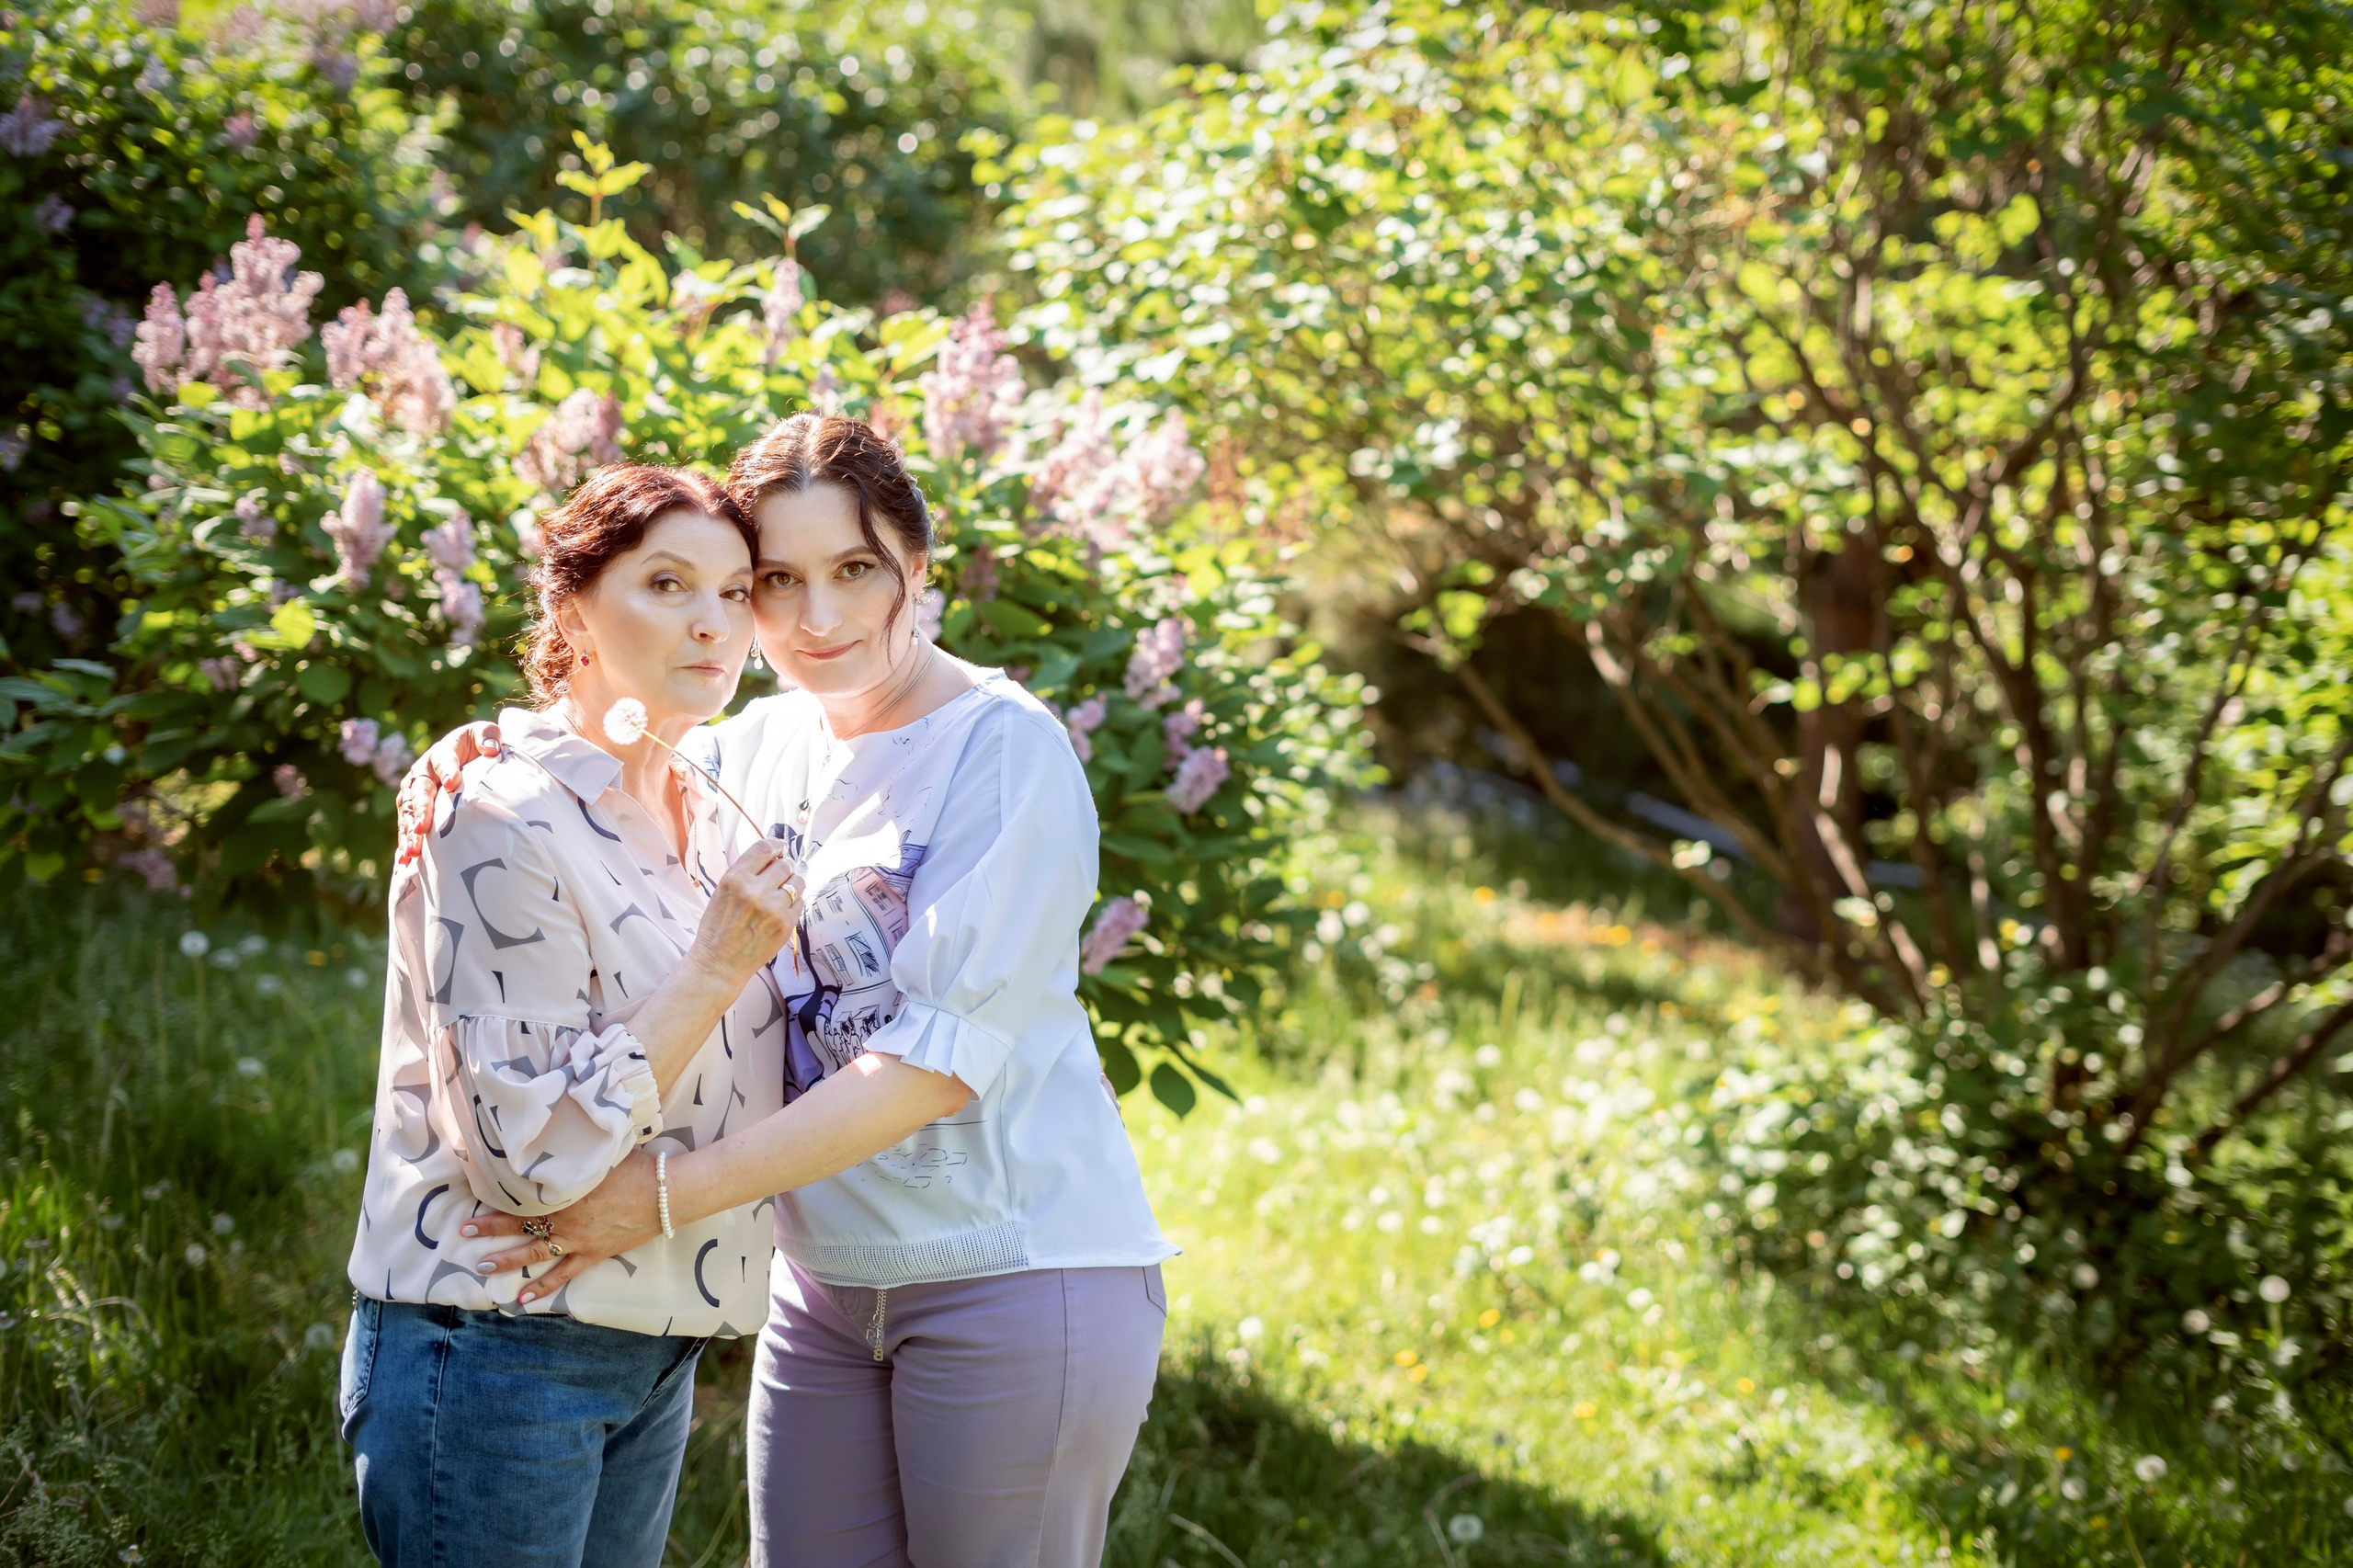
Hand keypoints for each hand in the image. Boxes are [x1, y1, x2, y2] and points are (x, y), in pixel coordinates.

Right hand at [395, 721, 502, 865]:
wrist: (466, 756)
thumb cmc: (478, 746)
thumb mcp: (486, 734)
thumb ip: (488, 736)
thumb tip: (491, 749)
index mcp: (442, 751)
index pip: (444, 760)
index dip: (448, 770)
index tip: (453, 784)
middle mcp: (423, 771)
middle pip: (420, 790)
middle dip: (421, 809)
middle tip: (423, 827)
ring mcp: (415, 790)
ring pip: (409, 810)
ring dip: (410, 831)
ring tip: (413, 850)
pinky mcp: (413, 808)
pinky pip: (407, 824)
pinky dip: (406, 841)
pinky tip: (407, 860)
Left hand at [461, 1149, 661, 1300]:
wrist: (666, 1195)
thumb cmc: (638, 1168)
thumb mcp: (604, 1152)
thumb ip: (578, 1151)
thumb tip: (558, 1135)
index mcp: (567, 1194)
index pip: (524, 1199)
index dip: (499, 1201)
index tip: (475, 1200)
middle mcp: (567, 1220)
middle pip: (522, 1226)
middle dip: (492, 1229)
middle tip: (465, 1232)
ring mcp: (580, 1241)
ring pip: (536, 1254)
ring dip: (508, 1261)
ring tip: (484, 1267)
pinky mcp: (594, 1254)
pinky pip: (564, 1274)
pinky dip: (544, 1288)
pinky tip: (524, 1299)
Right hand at [688, 839, 803, 981]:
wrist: (719, 963)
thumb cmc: (718, 927)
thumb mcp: (722, 892)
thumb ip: (746, 873)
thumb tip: (772, 856)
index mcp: (735, 879)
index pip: (764, 848)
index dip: (776, 845)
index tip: (780, 848)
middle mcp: (755, 891)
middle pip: (785, 864)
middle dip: (784, 867)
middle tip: (779, 875)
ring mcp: (773, 908)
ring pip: (798, 882)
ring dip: (792, 883)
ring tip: (781, 892)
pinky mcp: (786, 924)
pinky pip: (800, 902)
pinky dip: (793, 902)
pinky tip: (780, 910)